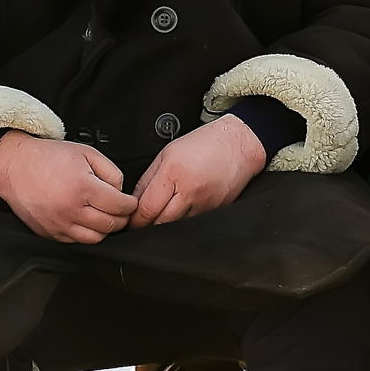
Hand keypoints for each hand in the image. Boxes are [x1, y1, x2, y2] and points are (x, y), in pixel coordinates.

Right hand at [0, 134, 137, 242]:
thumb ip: (111, 172)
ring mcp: (59, 224)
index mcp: (83, 188)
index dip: (130, 205)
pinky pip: (76, 242)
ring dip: (105, 229)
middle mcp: (70, 209)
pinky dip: (86, 234)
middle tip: (122, 211)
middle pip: (110, 225)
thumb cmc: (48, 158)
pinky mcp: (49, 233)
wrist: (15, 166)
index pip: (119, 206)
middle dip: (121, 219)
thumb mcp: (87, 153)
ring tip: (106, 217)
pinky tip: (87, 221)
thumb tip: (121, 192)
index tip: (131, 203)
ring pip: (95, 238)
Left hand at [128, 115, 266, 228]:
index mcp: (173, 173)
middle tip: (142, 221)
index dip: (135, 219)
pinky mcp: (215, 210)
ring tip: (164, 212)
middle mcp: (189, 191)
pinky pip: (192, 223)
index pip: (147, 208)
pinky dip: (183, 219)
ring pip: (175, 226)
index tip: (130, 220)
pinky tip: (183, 208)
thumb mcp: (168, 153)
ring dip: (165, 223)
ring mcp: (204, 204)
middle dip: (147, 225)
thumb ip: (148, 178)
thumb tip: (135, 200)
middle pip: (159, 223)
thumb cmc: (205, 143)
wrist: (239, 144)